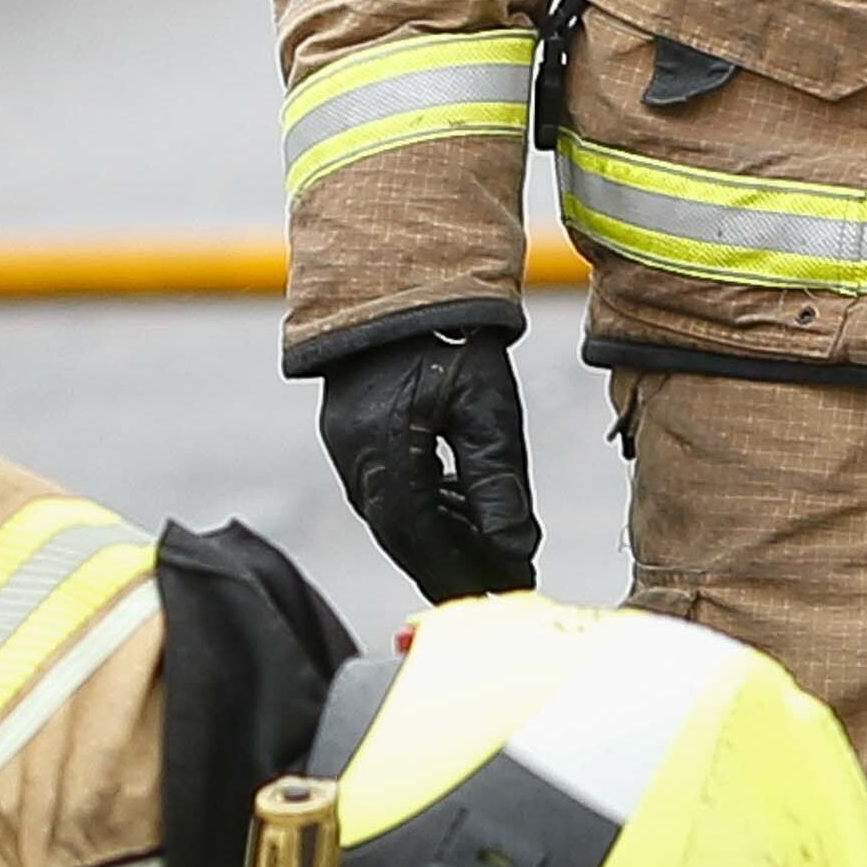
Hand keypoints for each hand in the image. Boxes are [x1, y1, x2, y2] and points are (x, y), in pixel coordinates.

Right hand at [316, 325, 538, 605]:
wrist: (398, 277)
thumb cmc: (448, 336)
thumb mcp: (486, 407)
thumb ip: (498, 482)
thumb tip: (518, 549)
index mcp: (385, 456)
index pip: (426, 540)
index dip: (468, 571)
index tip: (511, 588)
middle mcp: (356, 462)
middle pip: (407, 539)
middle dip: (456, 566)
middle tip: (504, 584)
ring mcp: (348, 449)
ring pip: (397, 519)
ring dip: (443, 541)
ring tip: (492, 554)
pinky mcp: (352, 436)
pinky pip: (389, 492)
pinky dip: (428, 510)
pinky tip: (462, 512)